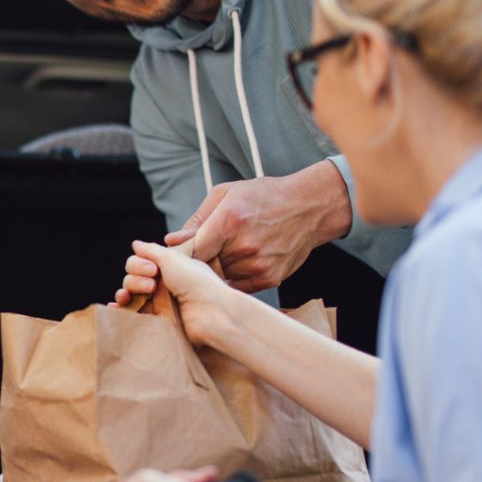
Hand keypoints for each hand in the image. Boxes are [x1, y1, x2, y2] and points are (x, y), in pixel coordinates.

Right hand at [113, 240, 243, 346]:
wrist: (211, 313)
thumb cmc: (197, 283)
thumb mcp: (173, 258)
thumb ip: (150, 250)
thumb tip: (135, 244)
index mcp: (169, 268)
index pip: (140, 262)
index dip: (139, 264)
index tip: (153, 270)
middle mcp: (164, 284)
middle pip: (133, 277)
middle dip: (135, 279)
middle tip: (151, 285)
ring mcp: (160, 303)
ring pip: (130, 294)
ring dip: (126, 291)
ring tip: (132, 296)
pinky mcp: (158, 321)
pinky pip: (134, 314)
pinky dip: (121, 309)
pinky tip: (115, 307)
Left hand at [164, 161, 351, 292]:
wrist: (309, 207)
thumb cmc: (263, 197)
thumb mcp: (226, 195)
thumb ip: (197, 220)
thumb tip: (172, 241)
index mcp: (229, 222)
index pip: (192, 252)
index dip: (182, 256)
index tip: (179, 254)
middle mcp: (244, 247)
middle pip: (205, 267)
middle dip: (202, 260)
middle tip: (210, 248)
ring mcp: (258, 265)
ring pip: (221, 278)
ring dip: (220, 269)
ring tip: (233, 249)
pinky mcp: (269, 278)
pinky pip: (238, 286)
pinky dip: (236, 276)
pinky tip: (245, 258)